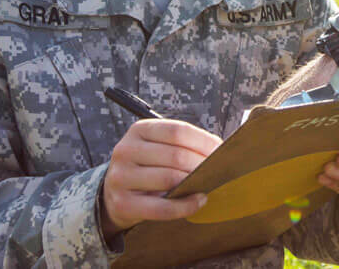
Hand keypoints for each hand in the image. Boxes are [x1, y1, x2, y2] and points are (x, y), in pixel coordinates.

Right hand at [101, 119, 221, 238]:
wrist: (116, 193)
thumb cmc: (149, 166)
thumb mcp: (159, 147)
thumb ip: (184, 145)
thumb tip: (222, 149)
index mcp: (139, 130)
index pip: (178, 131)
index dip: (204, 142)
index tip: (223, 151)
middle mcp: (126, 150)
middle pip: (175, 155)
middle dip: (202, 165)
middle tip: (219, 171)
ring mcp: (120, 177)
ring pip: (169, 179)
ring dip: (194, 183)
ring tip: (208, 185)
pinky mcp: (122, 203)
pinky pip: (161, 208)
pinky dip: (185, 206)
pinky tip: (199, 201)